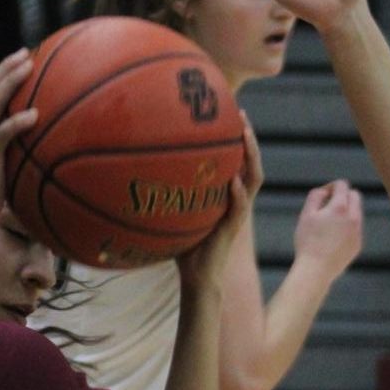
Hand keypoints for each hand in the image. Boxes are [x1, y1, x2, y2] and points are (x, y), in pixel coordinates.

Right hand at [0, 48, 37, 236]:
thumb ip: (10, 144)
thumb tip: (37, 133)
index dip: (3, 71)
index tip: (22, 57)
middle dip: (8, 67)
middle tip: (28, 54)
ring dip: (12, 82)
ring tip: (29, 68)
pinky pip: (3, 134)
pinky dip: (18, 121)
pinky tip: (34, 114)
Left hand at [176, 117, 262, 292]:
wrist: (195, 276)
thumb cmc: (183, 245)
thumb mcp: (175, 213)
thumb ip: (167, 194)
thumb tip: (136, 174)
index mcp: (225, 193)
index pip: (236, 160)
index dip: (236, 137)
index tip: (229, 113)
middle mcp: (235, 199)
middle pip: (250, 162)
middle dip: (248, 137)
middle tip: (242, 114)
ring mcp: (237, 212)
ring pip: (253, 179)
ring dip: (251, 157)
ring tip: (245, 136)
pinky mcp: (232, 229)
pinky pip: (239, 208)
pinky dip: (237, 194)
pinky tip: (233, 180)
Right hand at [293, 178, 362, 281]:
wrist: (316, 270)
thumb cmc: (308, 242)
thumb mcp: (305, 215)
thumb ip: (315, 196)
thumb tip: (325, 191)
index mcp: (340, 207)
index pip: (342, 185)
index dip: (331, 186)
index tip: (323, 195)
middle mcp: (353, 217)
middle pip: (354, 196)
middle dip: (342, 196)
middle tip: (327, 207)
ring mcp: (358, 231)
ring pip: (356, 213)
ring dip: (344, 213)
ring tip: (327, 226)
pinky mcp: (357, 244)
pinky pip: (355, 229)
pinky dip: (346, 229)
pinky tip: (331, 240)